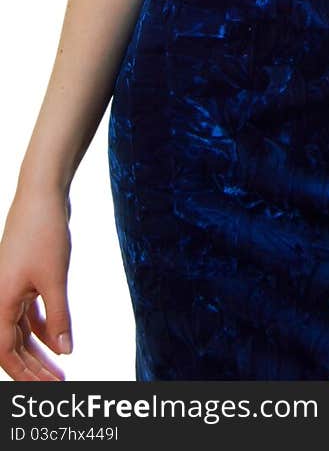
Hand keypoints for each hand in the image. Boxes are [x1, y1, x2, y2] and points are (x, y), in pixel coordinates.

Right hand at [0, 187, 72, 379]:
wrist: (42, 195)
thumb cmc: (44, 234)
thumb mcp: (54, 279)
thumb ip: (59, 317)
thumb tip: (65, 352)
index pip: (6, 352)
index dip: (25, 375)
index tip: (46, 390)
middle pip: (12, 346)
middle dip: (33, 368)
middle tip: (57, 385)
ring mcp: (11, 288)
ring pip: (21, 331)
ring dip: (38, 351)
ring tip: (59, 370)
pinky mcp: (24, 279)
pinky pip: (29, 314)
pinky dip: (42, 328)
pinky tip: (57, 343)